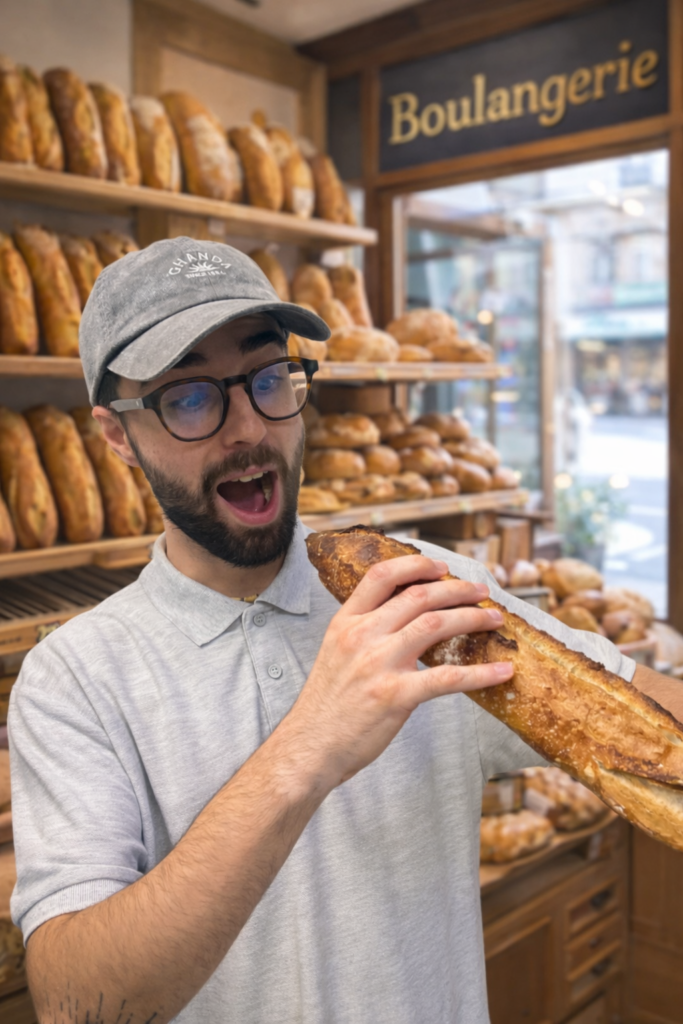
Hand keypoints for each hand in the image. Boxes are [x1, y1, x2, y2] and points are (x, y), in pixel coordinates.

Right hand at [287, 554, 512, 787]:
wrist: (309, 747)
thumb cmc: (326, 705)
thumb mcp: (335, 652)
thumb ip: (363, 631)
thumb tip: (400, 616)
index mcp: (345, 622)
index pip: (382, 576)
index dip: (416, 565)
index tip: (442, 568)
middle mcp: (362, 636)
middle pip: (419, 596)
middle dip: (457, 590)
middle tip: (481, 592)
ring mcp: (379, 664)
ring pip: (436, 625)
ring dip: (472, 618)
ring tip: (493, 619)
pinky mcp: (396, 696)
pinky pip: (448, 678)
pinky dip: (480, 674)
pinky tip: (501, 672)